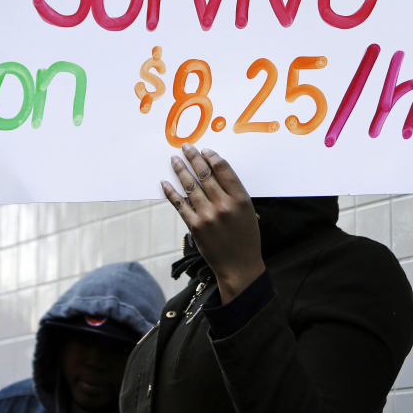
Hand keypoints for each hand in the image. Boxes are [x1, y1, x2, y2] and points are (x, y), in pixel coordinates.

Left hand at [161, 144, 264, 304]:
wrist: (239, 264)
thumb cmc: (246, 237)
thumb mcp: (247, 211)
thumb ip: (233, 192)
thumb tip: (214, 173)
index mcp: (240, 199)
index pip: (224, 169)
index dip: (212, 157)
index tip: (205, 150)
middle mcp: (223, 204)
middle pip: (205, 174)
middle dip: (194, 158)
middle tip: (186, 148)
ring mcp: (207, 215)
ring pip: (190, 186)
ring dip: (181, 170)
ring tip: (175, 160)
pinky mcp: (195, 226)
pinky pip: (180, 205)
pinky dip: (171, 192)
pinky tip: (165, 183)